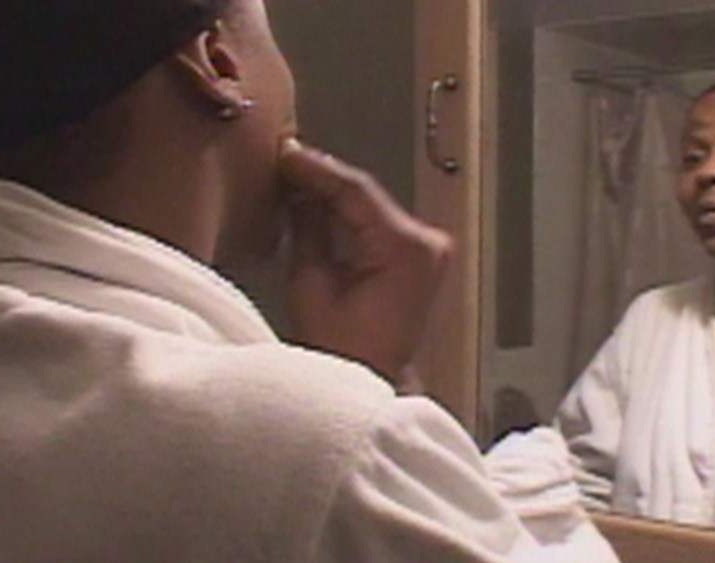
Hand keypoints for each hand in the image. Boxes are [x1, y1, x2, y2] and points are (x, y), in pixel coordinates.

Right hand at [278, 139, 451, 385]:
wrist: (373, 383)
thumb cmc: (344, 353)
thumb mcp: (311, 284)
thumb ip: (308, 228)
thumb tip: (299, 192)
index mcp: (405, 249)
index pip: (356, 191)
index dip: (316, 169)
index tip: (287, 153)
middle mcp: (427, 245)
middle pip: (367, 195)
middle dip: (323, 179)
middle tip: (285, 161)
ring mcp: (429, 251)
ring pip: (373, 206)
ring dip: (335, 194)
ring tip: (294, 178)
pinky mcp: (422, 259)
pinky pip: (380, 224)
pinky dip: (351, 214)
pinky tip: (320, 203)